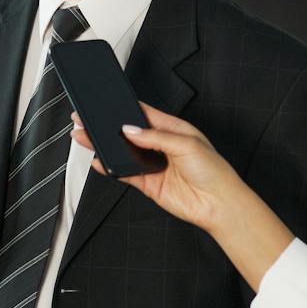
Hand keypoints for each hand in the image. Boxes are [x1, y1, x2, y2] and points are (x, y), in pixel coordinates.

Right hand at [73, 103, 295, 291]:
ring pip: (125, 152)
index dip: (126, 108)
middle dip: (110, 127)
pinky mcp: (149, 184)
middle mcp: (162, 146)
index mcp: (174, 129)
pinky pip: (126, 174)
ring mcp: (155, 165)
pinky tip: (101, 162)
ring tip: (87, 138)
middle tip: (89, 120)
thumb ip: (156, 137)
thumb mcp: (187, 144)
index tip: (108, 103)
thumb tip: (130, 131)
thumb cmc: (214, 171)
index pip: (145, 114)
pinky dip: (112, 168)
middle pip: (130, 133)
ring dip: (107, 147)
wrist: (219, 204)